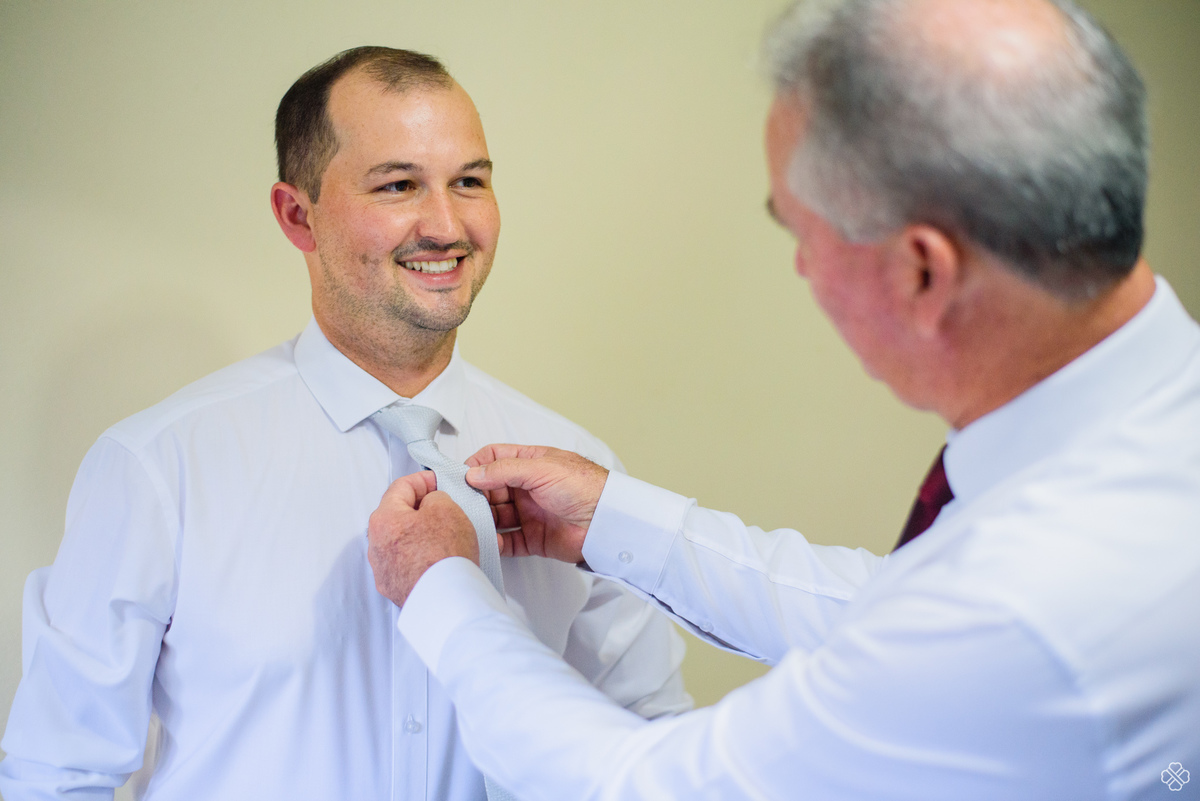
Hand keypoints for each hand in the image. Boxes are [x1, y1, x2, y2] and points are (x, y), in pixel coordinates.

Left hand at [367, 470, 479, 605]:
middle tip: (445, 508)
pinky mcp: (395, 588)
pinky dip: (423, 558)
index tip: (436, 482)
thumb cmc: (443, 557)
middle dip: (422, 509)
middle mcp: (377, 545)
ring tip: (449, 537)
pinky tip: (442, 559)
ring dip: (423, 535)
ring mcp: (384, 569)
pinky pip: (409, 564)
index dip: (423, 479)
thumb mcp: (446, 507)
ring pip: (404, 542)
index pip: (401, 487)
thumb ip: (436, 497)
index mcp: (384, 519)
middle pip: (399, 516)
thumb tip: (433, 503)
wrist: (444, 600)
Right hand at [465, 444, 608, 563]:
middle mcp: (527, 488)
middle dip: (475, 497)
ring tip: (470, 524)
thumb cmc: (584, 487)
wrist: (607, 521)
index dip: (476, 466)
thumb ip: (505, 470)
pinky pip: (508, 542)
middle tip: (460, 504)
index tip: (460, 476)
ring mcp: (530, 514)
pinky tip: (488, 542)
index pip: (494, 459)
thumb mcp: (542, 468)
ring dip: (483, 521)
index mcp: (530, 464)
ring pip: (496, 517)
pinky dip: (496, 544)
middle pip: (491, 490)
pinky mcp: (534, 539)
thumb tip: (473, 473)